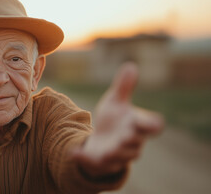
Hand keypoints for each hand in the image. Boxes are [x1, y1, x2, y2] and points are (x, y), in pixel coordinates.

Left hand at [73, 63, 163, 177]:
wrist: (101, 140)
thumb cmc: (113, 119)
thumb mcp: (115, 101)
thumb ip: (123, 87)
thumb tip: (131, 65)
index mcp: (136, 126)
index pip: (151, 127)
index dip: (152, 125)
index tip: (155, 123)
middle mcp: (130, 142)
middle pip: (135, 144)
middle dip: (132, 140)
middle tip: (127, 135)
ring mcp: (116, 154)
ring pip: (121, 157)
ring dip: (115, 154)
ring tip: (107, 151)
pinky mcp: (101, 162)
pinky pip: (95, 163)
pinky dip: (84, 158)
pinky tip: (74, 152)